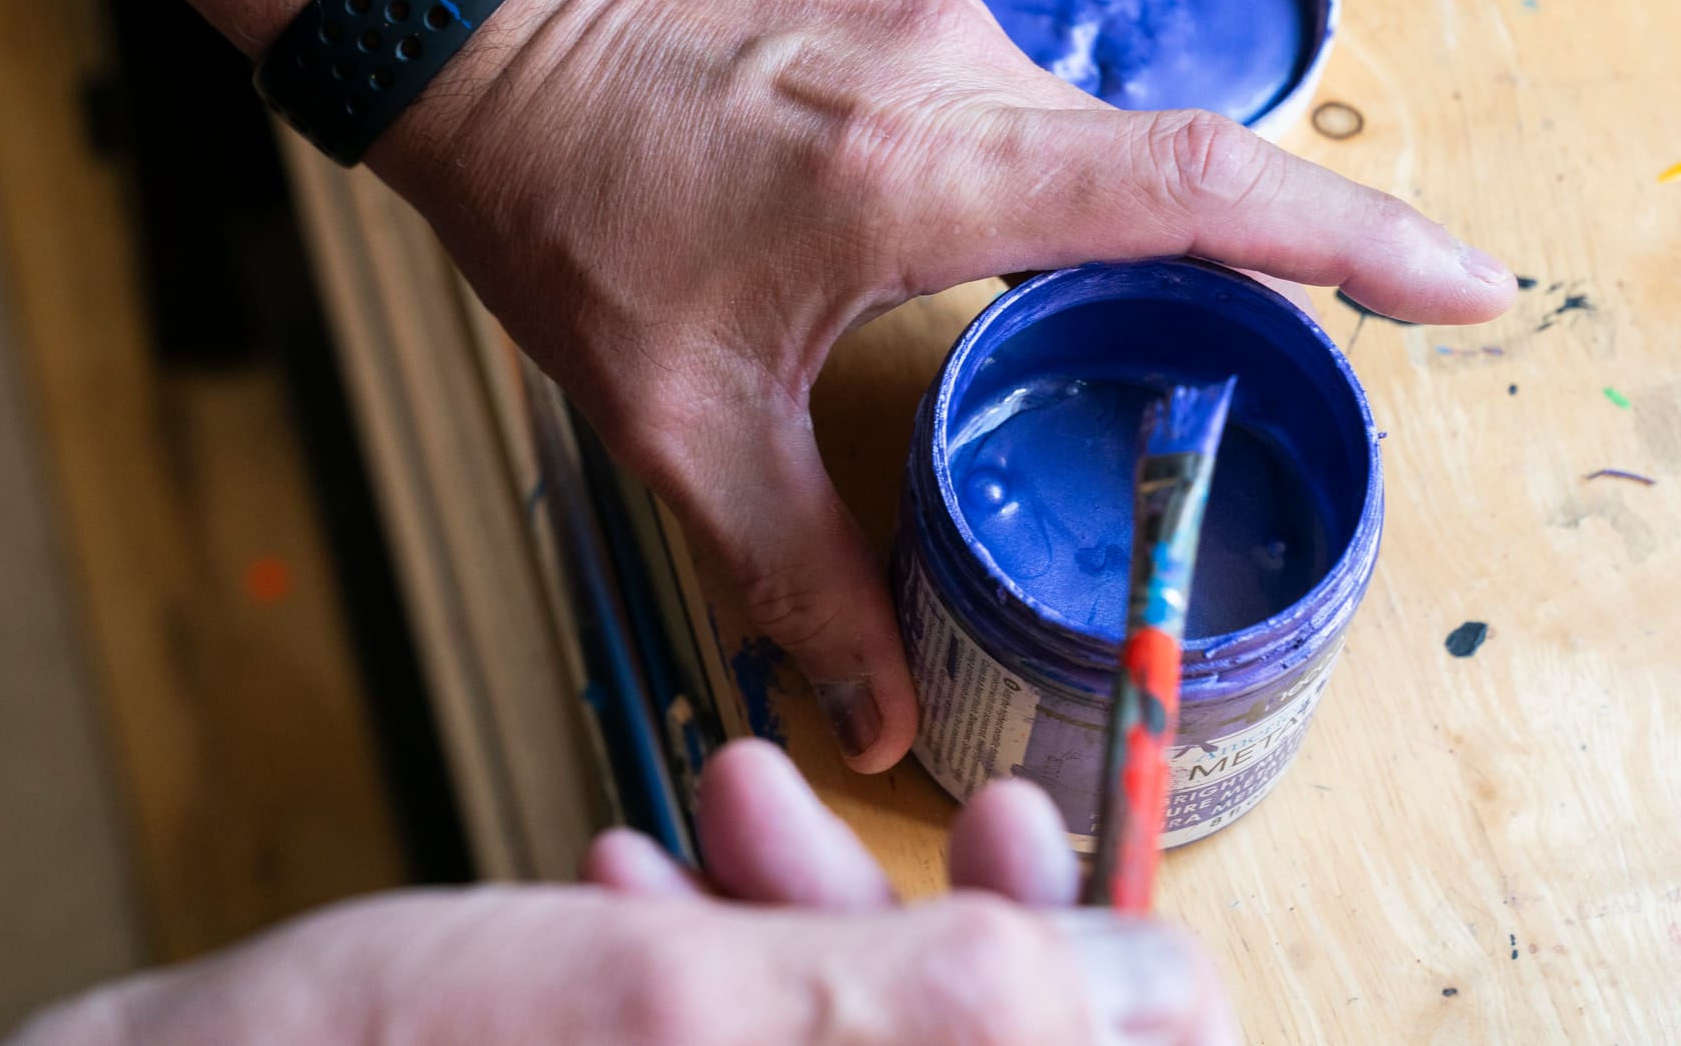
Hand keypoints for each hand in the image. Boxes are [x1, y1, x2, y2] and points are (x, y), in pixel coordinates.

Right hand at [10, 741, 1237, 1044]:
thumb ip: (948, 1000)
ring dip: (779, 911)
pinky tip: (624, 879)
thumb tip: (1175, 981)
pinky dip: (693, 962)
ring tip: (700, 799)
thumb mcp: (684, 1011)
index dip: (1087, 980)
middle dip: (890, 912)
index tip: (1022, 839)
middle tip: (826, 788)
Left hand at [374, 0, 1517, 769]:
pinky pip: (1037, 108)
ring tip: (1165, 332)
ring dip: (1153, 230)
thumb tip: (872, 704)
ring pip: (1104, 137)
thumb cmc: (565, 196)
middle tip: (1319, 357)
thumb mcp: (678, 413)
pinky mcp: (903, 21)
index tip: (1460, 288)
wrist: (482, 32)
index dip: (1351, 241)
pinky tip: (1033, 264)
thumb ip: (791, 563)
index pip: (1197, 187)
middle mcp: (958, 74)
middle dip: (1272, 258)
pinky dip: (1074, 187)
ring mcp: (934, 29)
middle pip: (1178, 166)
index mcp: (925, 168)